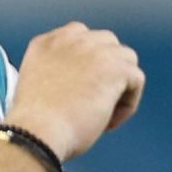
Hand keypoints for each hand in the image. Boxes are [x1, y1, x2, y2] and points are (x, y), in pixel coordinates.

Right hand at [8, 23, 143, 159]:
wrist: (36, 132)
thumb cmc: (35, 125)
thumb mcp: (40, 88)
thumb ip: (59, 75)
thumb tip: (88, 85)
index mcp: (48, 43)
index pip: (81, 38)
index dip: (90, 64)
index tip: (83, 90)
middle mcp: (71, 40)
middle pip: (107, 43)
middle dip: (108, 69)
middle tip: (96, 102)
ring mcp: (94, 50)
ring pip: (126, 59)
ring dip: (121, 85)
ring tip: (104, 114)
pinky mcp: (115, 67)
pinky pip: (136, 80)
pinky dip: (128, 104)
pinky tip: (108, 123)